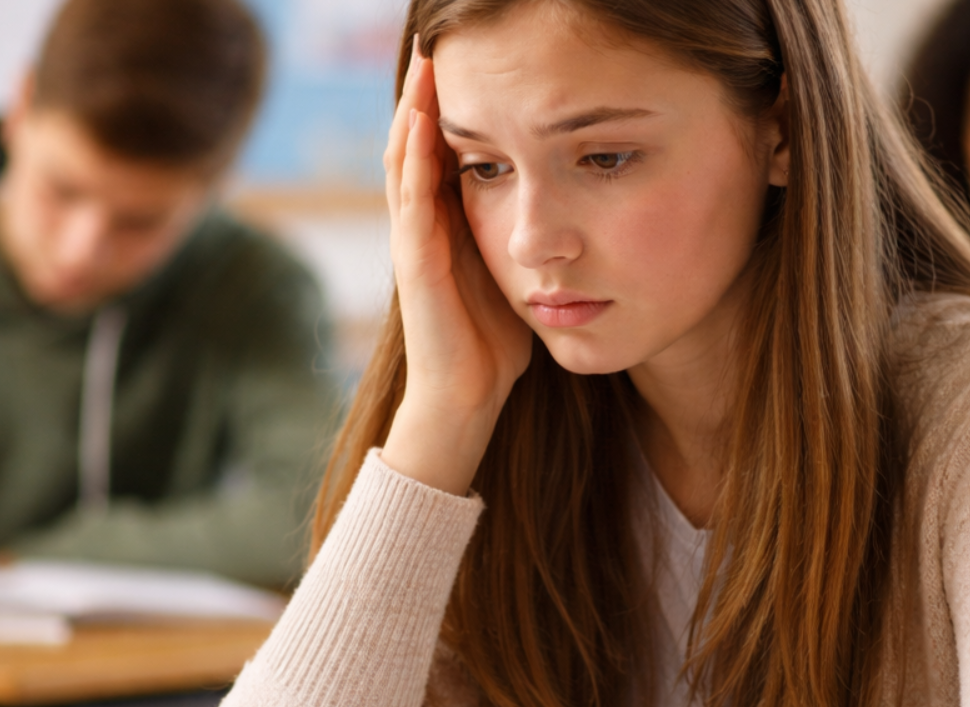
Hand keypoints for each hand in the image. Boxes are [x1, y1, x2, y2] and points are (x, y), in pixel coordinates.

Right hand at [380, 41, 532, 495]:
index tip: (476, 66)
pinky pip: (410, 195)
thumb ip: (524, 246)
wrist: (465, 398)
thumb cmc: (492, 346)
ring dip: (415, 110)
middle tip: (441, 45)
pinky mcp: (413, 260)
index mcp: (448, 227)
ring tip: (428, 63)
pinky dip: (414, 154)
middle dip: (429, 95)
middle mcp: (424, 225)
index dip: (455, 110)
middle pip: (419, 143)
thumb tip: (564, 224)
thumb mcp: (515, 280)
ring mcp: (413, 240)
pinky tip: (422, 118)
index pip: (445, 153)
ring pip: (405, 159)